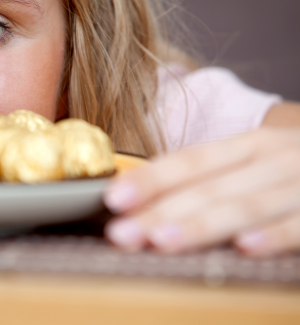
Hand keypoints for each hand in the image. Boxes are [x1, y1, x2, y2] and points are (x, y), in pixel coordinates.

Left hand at [104, 127, 299, 256]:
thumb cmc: (293, 171)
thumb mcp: (256, 164)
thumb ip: (211, 180)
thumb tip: (147, 204)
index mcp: (248, 145)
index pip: (189, 162)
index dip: (150, 180)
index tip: (112, 199)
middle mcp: (273, 158)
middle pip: (208, 187)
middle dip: (161, 211)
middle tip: (121, 233)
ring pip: (246, 203)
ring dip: (202, 224)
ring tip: (163, 240)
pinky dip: (276, 235)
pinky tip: (245, 247)